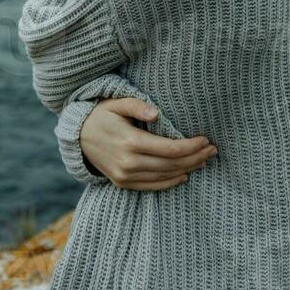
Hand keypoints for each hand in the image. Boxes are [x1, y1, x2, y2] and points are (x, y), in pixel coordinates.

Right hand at [78, 97, 217, 189]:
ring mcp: (125, 176)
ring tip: (204, 161)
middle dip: (196, 158)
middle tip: (212, 150)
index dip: (192, 146)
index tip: (206, 139)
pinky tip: (184, 175)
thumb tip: (157, 114)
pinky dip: (170, 182)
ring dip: (187, 169)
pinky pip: (152, 186)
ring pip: (165, 177)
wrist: (77, 137)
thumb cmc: (101, 115)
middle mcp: (129, 163)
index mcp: (130, 142)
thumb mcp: (116, 103)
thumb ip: (137, 106)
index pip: (171, 149)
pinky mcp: (123, 183)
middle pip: (172, 165)